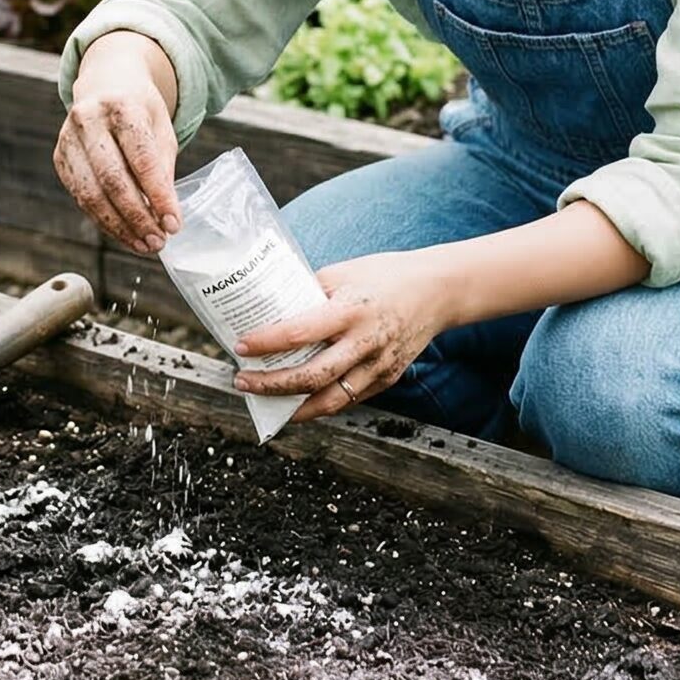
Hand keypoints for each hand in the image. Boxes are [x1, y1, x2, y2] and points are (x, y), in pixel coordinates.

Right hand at [54, 32, 181, 253]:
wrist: (106, 83)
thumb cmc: (140, 110)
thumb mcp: (161, 129)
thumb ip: (162, 169)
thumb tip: (164, 217)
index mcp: (121, 106)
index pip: (141, 158)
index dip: (157, 195)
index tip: (174, 224)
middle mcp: (89, 119)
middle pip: (112, 179)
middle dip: (137, 217)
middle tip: (158, 242)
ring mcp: (68, 139)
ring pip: (91, 194)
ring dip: (119, 226)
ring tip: (143, 245)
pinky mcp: (60, 157)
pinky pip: (81, 197)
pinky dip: (103, 220)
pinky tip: (124, 233)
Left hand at [232, 249, 451, 420]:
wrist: (438, 290)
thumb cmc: (386, 276)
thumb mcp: (344, 273)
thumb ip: (310, 291)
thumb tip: (271, 306)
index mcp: (351, 310)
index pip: (300, 332)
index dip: (265, 342)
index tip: (240, 346)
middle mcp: (366, 342)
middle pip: (311, 377)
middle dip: (271, 384)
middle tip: (243, 381)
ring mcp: (379, 366)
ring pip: (330, 400)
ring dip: (292, 406)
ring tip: (264, 399)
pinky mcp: (387, 379)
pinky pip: (348, 399)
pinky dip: (319, 405)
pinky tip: (296, 401)